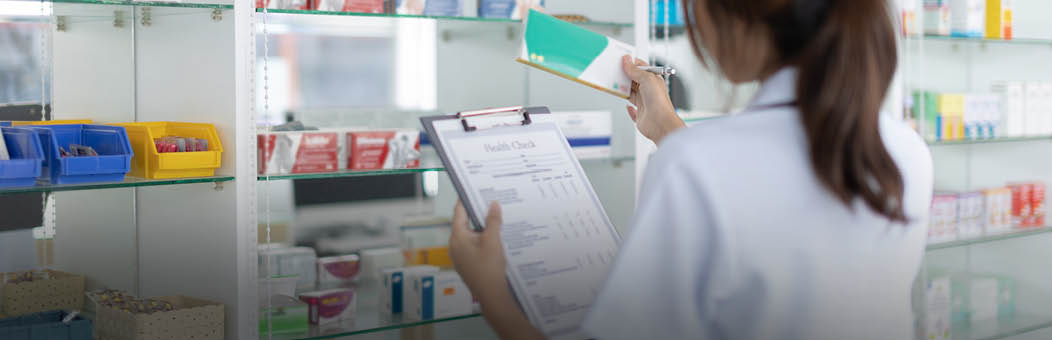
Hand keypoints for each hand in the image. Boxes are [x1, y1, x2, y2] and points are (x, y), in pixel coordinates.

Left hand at [450, 201, 545, 339]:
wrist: (491, 296)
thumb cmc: (489, 269)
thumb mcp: (493, 240)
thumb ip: (493, 221)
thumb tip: (493, 204)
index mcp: (457, 237)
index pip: (459, 211)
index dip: (467, 199)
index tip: (473, 188)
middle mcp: (455, 245)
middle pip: (465, 222)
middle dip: (478, 213)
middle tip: (491, 201)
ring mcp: (460, 255)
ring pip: (471, 234)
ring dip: (483, 227)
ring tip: (497, 219)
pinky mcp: (467, 262)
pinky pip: (474, 245)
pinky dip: (483, 239)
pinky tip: (496, 238)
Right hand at [622, 55, 685, 143]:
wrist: (660, 123)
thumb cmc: (659, 101)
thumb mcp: (647, 79)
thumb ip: (635, 70)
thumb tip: (627, 60)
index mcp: (654, 80)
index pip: (642, 68)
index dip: (632, 64)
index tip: (621, 60)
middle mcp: (649, 91)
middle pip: (634, 80)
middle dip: (624, 76)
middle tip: (614, 72)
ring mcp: (644, 102)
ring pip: (630, 94)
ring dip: (622, 90)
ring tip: (614, 85)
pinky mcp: (640, 114)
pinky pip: (632, 110)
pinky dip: (628, 108)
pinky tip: (627, 106)